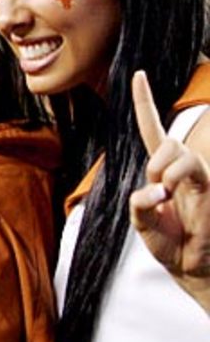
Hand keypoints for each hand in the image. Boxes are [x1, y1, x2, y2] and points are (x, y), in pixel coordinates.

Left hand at [129, 70, 209, 307]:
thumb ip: (139, 204)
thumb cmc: (169, 243)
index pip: (153, 129)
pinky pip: (189, 166)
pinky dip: (173, 175)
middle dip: (155, 160)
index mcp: (161, 170)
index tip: (139, 74)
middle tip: (156, 188)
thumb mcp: (142, 222)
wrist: (191, 268)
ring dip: (162, 168)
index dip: (145, 102)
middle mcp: (181, 169)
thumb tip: (152, 190)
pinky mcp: (209, 187)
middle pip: (167, 140)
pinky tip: (169, 191)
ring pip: (178, 150)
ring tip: (163, 191)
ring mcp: (198, 177)